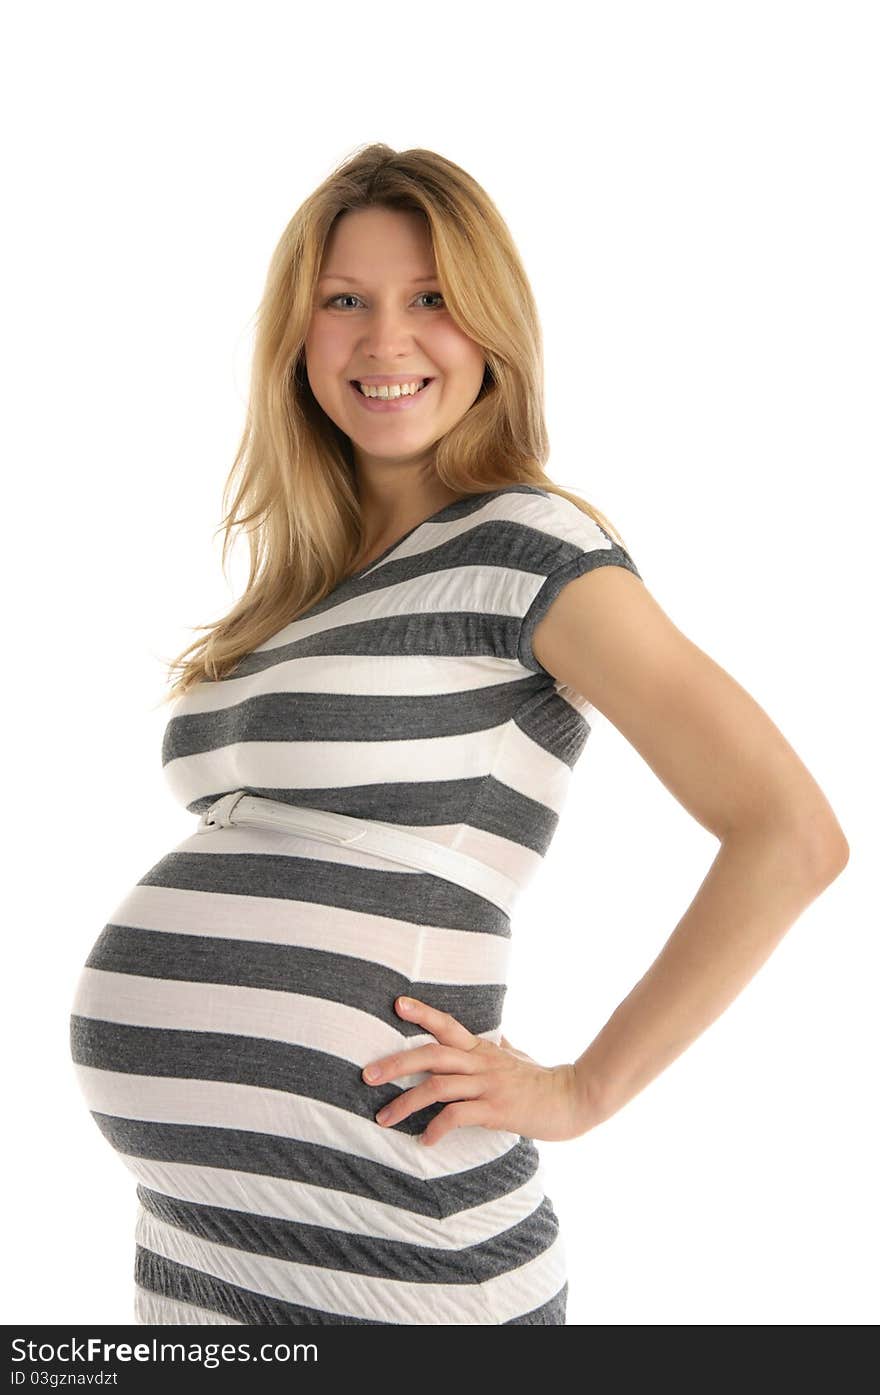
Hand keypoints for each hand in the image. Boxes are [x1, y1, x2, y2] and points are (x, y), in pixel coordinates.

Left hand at [362, 995, 583, 1145]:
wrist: (572, 1099)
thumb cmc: (542, 1080)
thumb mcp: (517, 1057)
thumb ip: (500, 1048)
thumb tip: (495, 1038)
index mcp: (482, 1049)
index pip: (447, 1024)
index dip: (422, 1013)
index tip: (396, 1004)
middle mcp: (481, 1062)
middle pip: (431, 1055)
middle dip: (396, 1063)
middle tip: (367, 1075)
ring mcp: (487, 1085)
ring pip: (437, 1087)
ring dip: (405, 1103)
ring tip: (383, 1118)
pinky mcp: (495, 1109)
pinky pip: (457, 1116)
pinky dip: (436, 1129)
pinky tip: (425, 1141)